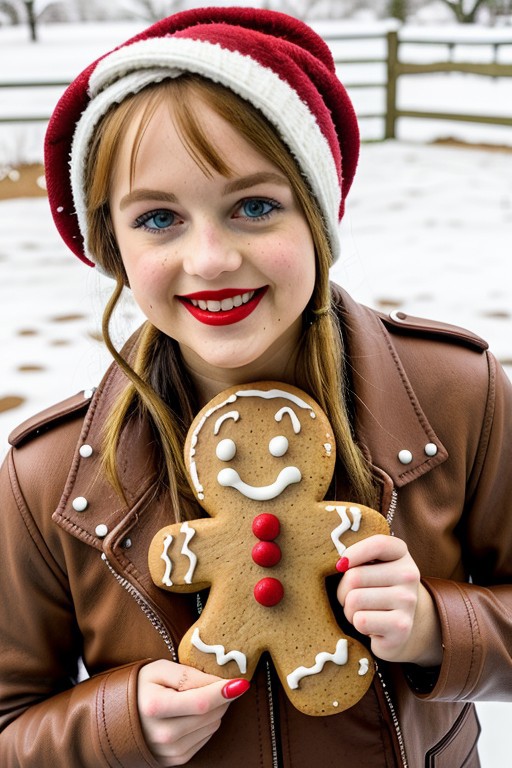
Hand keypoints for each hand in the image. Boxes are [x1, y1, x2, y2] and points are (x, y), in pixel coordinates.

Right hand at [137, 659, 248, 765]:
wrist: (118, 715)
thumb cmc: (140, 687)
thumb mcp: (160, 669)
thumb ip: (190, 674)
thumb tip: (222, 684)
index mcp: (155, 707)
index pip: (201, 702)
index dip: (224, 691)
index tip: (241, 681)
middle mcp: (162, 734)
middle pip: (210, 716)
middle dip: (221, 697)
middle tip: (216, 683)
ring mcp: (169, 751)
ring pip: (211, 727)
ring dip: (215, 710)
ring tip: (198, 697)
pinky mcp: (175, 760)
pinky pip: (204, 738)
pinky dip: (206, 723)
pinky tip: (193, 713)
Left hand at [336, 534, 441, 665]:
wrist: (399, 624)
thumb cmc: (376, 589)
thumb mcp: (372, 565)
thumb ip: (357, 556)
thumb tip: (341, 564)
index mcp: (401, 554)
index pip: (378, 545)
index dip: (354, 552)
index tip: (342, 565)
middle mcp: (409, 575)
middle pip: (355, 576)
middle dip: (343, 590)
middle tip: (352, 596)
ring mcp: (408, 601)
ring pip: (354, 600)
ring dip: (349, 610)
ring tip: (362, 610)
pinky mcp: (401, 627)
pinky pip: (361, 621)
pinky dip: (358, 624)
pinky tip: (371, 625)